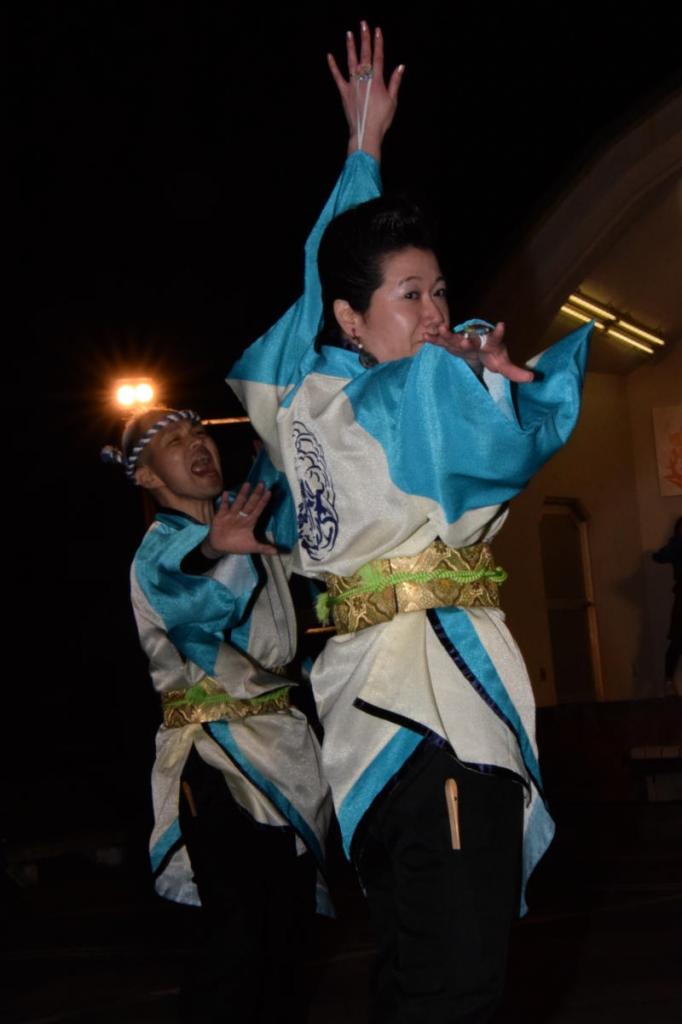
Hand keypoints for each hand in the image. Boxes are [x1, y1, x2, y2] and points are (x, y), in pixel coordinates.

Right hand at [202, 483, 277, 558]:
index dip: (263, 502)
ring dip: (242, 494)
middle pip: (250, 503)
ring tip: (247, 484)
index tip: (269, 492)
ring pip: (238, 502)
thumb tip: (277, 553)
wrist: (219, 546)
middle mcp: (242, 516)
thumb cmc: (236, 545)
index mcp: (250, 522)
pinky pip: (223, 506)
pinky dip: (224, 501)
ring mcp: (232, 514)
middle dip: (256, 494)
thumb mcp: (251, 547)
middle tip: (262, 483)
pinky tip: (226, 493)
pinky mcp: (221, 516)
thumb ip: (264, 548)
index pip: (258, 510)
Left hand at [327, 22, 403, 159]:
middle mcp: (364, 79)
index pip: (378, 57)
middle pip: (365, 55)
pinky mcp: (344, 93)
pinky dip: (333, 66)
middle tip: (363, 24)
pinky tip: (330, 56)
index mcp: (377, 81)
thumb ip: (395, 82)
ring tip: (349, 33)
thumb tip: (401, 66)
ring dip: (350, 46)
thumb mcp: (393, 101)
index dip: (378, 43)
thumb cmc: (382, 120)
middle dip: (364, 39)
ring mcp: (353, 85)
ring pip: (351, 62)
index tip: (377, 30)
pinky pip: (337, 77)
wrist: (366, 133)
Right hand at [428, 322, 534, 382]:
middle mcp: (475, 339)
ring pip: (454, 337)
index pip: (496, 338)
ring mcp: (462, 341)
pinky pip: (442, 342)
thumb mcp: (503, 364)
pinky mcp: (451, 344)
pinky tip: (425, 336)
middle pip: (471, 339)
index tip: (502, 325)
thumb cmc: (491, 354)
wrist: (478, 345)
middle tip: (463, 338)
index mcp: (490, 343)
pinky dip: (434, 339)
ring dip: (447, 334)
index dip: (498, 333)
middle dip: (466, 339)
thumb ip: (515, 371)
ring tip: (440, 328)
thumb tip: (533, 379)